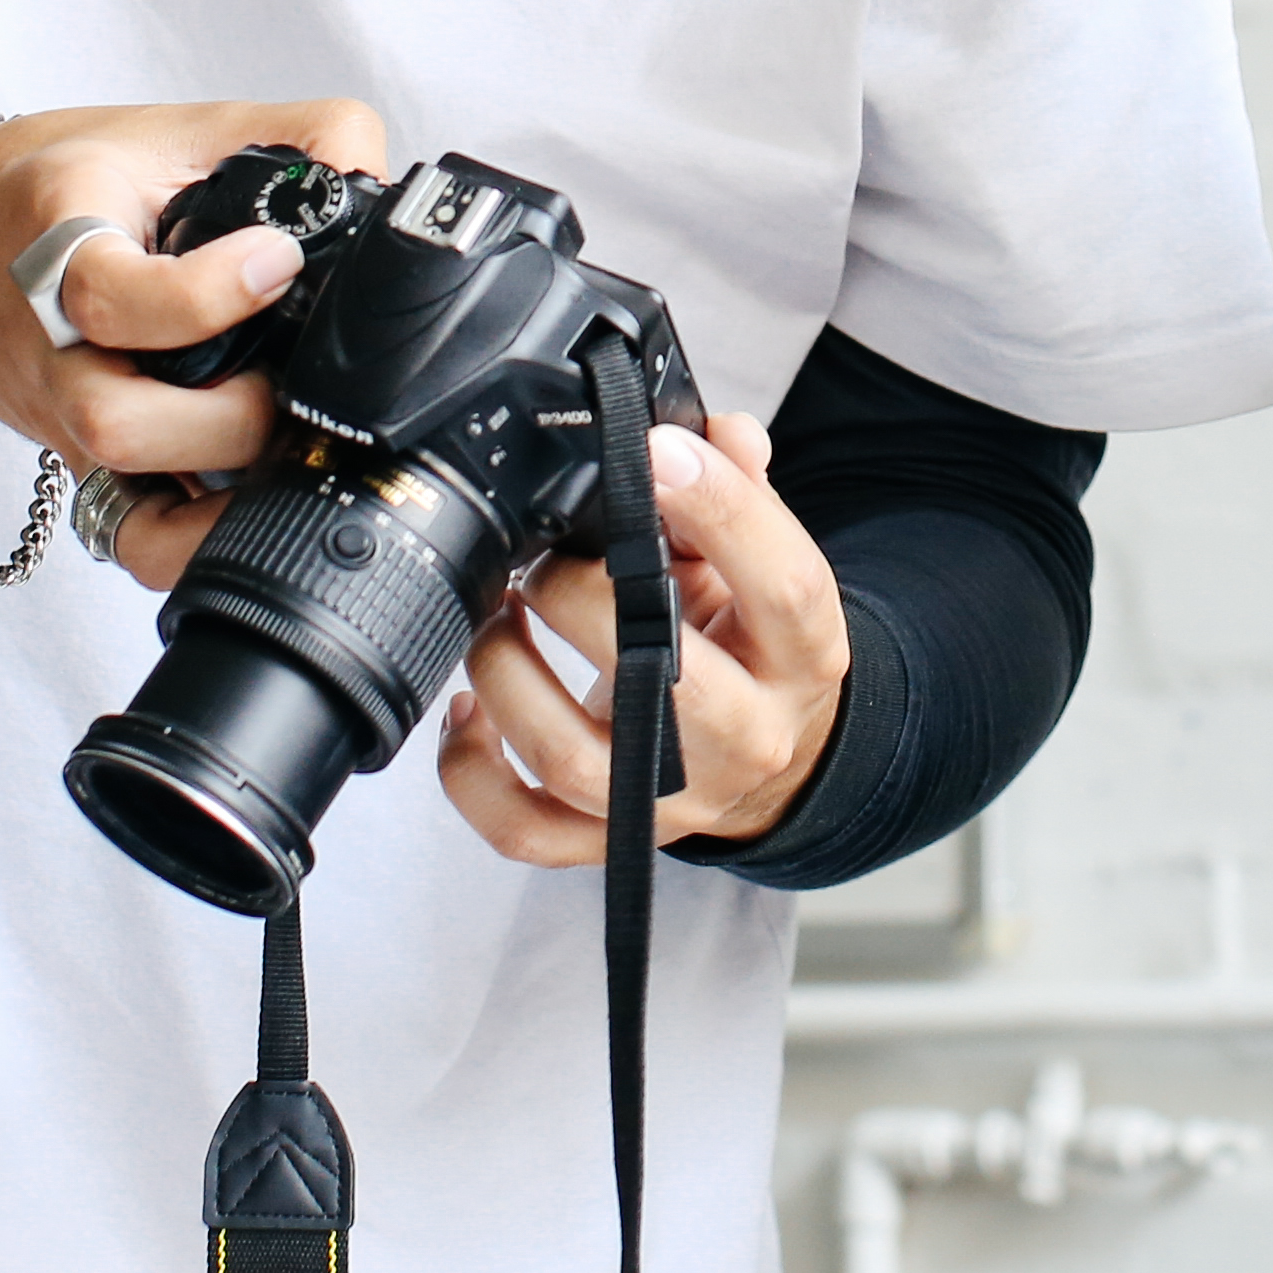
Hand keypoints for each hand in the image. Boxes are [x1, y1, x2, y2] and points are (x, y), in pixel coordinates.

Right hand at [0, 98, 394, 593]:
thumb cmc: (60, 184)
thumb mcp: (173, 127)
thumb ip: (293, 133)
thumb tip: (380, 180)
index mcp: (58, 244)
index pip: (109, 295)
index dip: (205, 293)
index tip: (276, 260)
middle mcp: (51, 347)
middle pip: (114, 421)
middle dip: (226, 413)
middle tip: (285, 371)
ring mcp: (64, 417)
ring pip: (125, 495)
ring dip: (223, 479)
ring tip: (278, 431)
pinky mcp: (84, 462)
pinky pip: (132, 539)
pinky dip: (197, 540)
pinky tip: (251, 500)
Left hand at [434, 409, 852, 862]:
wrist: (776, 758)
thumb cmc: (757, 647)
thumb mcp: (769, 565)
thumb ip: (742, 490)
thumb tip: (717, 433)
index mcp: (804, 654)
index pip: (783, 585)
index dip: (722, 511)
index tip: (656, 455)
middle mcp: (749, 736)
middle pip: (667, 679)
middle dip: (581, 597)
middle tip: (548, 555)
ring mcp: (676, 800)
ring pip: (572, 757)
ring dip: (508, 673)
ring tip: (497, 616)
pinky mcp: (614, 840)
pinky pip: (525, 828)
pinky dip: (472, 773)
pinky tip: (468, 711)